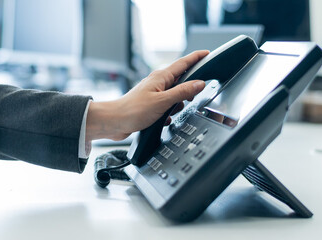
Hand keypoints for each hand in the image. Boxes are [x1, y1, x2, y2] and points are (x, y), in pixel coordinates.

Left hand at [86, 50, 208, 140]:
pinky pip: (166, 107)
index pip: (183, 63)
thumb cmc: (133, 110)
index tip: (207, 54)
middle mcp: (157, 83)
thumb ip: (182, 92)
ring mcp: (153, 94)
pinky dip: (168, 113)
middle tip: (193, 96)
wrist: (114, 122)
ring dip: (176, 105)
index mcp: (161, 77)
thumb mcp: (162, 101)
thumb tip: (199, 84)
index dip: (196, 57)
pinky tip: (163, 119)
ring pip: (174, 96)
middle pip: (180, 80)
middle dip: (189, 89)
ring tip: (171, 112)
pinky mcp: (150, 105)